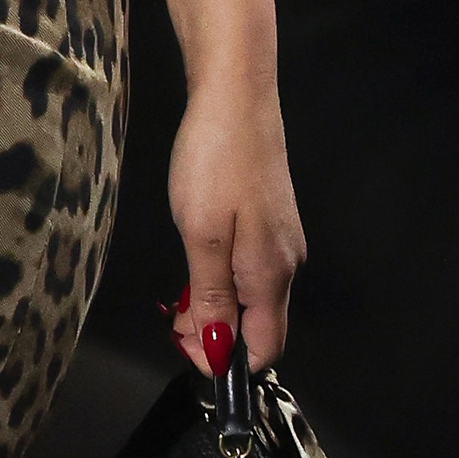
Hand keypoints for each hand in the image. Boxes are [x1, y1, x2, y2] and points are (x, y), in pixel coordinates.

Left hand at [164, 73, 305, 374]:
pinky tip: (197, 254)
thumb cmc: (215, 162)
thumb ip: (212, 297)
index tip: (184, 346)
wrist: (236, 96)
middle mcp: (286, 263)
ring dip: (215, 303)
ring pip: (252, 296)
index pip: (265, 349)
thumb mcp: (202, 235)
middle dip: (216, 333)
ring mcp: (281, 239)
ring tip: (178, 288)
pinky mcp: (271, 218)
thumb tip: (218, 352)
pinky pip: (249, 268)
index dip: (226, 361)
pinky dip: (222, 275)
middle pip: (258, 325)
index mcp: (271, 275)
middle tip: (172, 316)